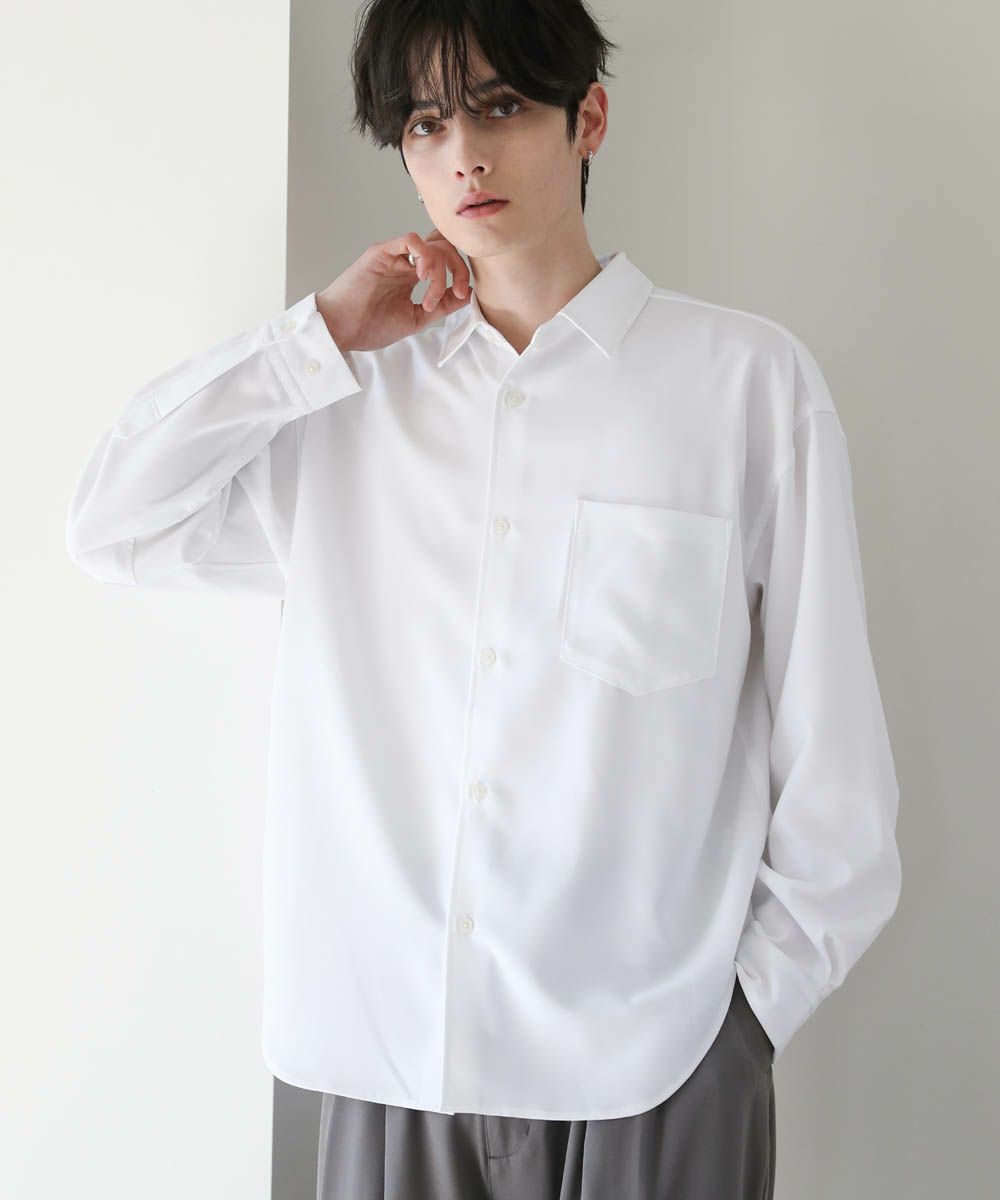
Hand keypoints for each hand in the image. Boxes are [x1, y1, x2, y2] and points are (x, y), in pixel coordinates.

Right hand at [316, 228, 471, 352]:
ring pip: (431, 244)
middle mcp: (405, 262)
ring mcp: (394, 256)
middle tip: (455, 292)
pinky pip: (411, 240)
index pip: (446, 258)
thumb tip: (468, 293)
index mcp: (412, 276)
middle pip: (445, 246)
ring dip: (439, 271)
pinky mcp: (381, 253)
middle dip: (458, 269)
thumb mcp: (416, 319)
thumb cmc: (369, 327)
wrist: (340, 330)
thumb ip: (441, 306)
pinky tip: (420, 278)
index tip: (460, 295)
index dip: (460, 272)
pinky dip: (424, 256)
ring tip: (428, 297)